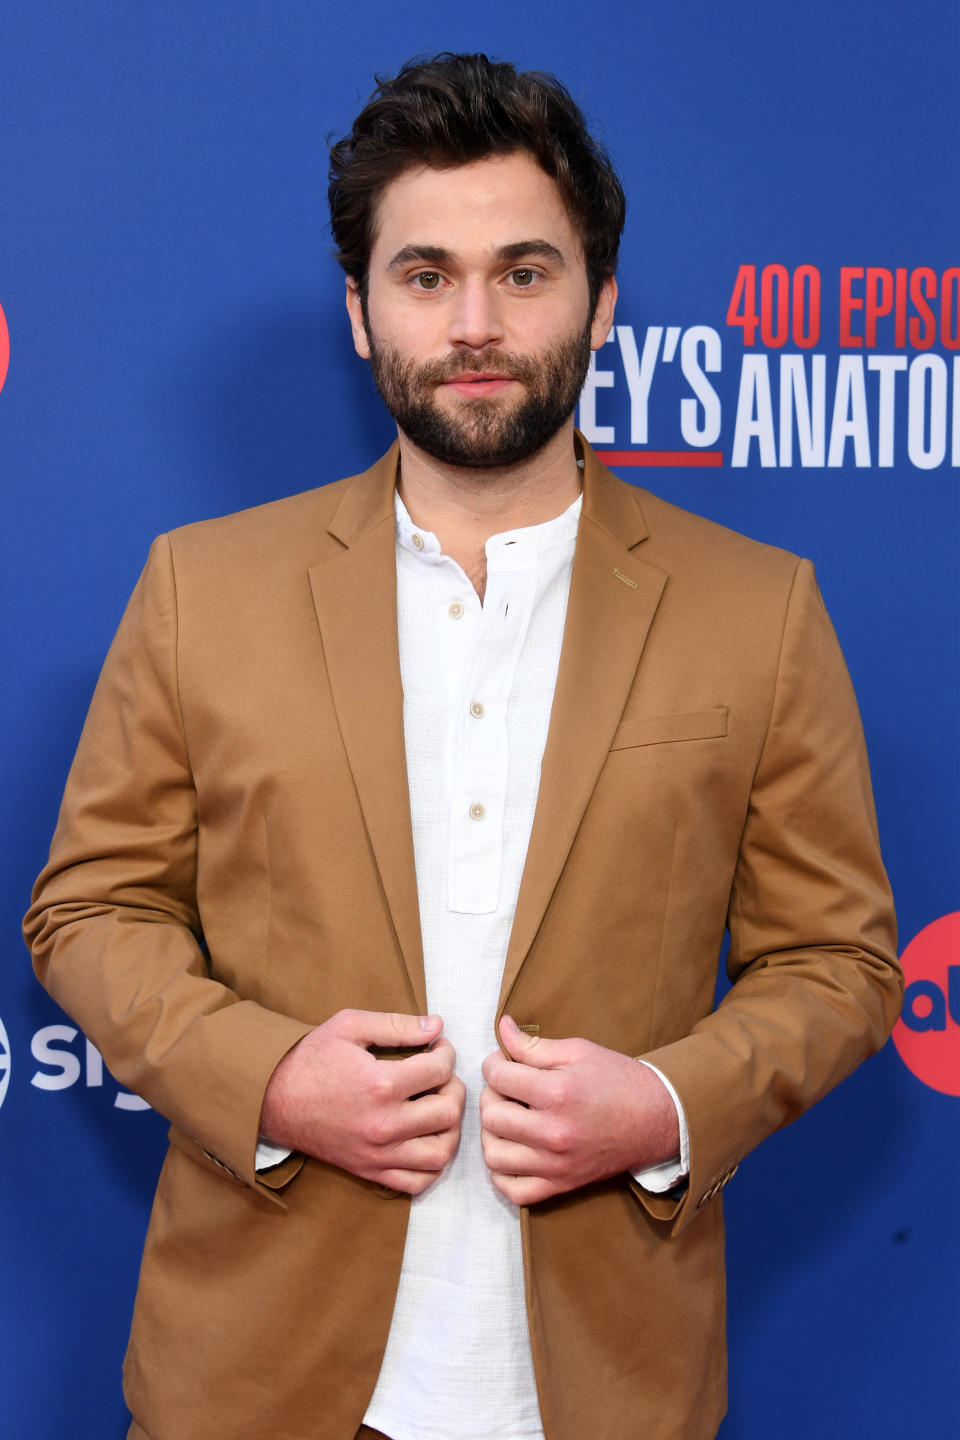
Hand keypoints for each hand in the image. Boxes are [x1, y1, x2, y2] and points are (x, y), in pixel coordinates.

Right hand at [260, 1009, 465, 1194]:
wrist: (272, 1098)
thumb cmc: (311, 1058)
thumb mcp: (349, 1026)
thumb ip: (397, 1024)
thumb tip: (438, 1025)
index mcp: (380, 1084)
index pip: (439, 1071)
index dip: (446, 1053)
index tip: (438, 1047)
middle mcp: (382, 1124)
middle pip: (447, 1112)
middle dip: (453, 1088)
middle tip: (442, 1076)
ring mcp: (377, 1153)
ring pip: (440, 1153)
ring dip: (450, 1128)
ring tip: (439, 1108)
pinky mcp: (369, 1171)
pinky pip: (418, 1182)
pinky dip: (433, 1165)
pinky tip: (427, 1139)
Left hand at [479, 1015, 679, 1205]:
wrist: (657, 1118)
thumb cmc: (618, 1079)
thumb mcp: (578, 1051)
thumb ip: (533, 1045)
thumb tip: (502, 1028)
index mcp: (558, 1093)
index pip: (498, 1077)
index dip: (493, 1064)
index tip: (502, 1063)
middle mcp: (554, 1132)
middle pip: (491, 1116)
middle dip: (492, 1096)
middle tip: (507, 1088)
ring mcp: (557, 1164)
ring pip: (494, 1156)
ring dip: (492, 1135)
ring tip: (507, 1119)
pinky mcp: (562, 1185)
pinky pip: (514, 1192)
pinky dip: (502, 1175)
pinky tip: (511, 1151)